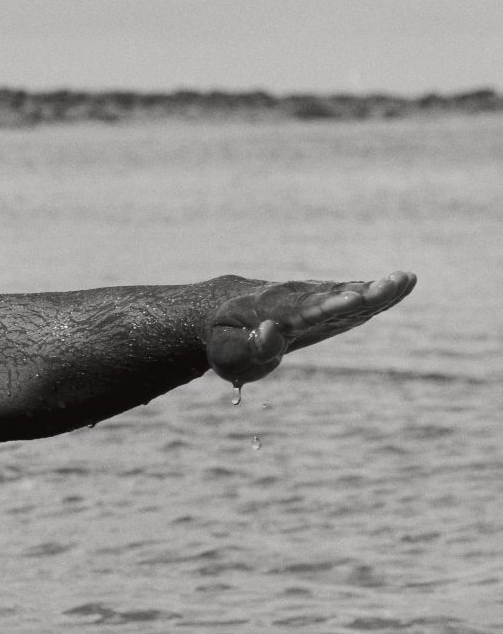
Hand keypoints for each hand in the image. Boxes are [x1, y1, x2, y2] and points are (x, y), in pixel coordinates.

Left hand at [205, 271, 415, 384]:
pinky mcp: (328, 301)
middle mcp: (297, 298)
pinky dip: (377, 291)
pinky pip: (354, 294)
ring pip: (348, 291)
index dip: (326, 306)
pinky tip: (404, 284)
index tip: (350, 300)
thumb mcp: (228, 353)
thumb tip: (270, 332)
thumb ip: (249, 348)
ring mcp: (314, 296)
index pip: (303, 310)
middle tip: (392, 284)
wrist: (229, 314)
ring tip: (406, 279)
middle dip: (362, 293)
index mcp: (272, 311)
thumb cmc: (227, 340)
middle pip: (333, 295)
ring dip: (377, 288)